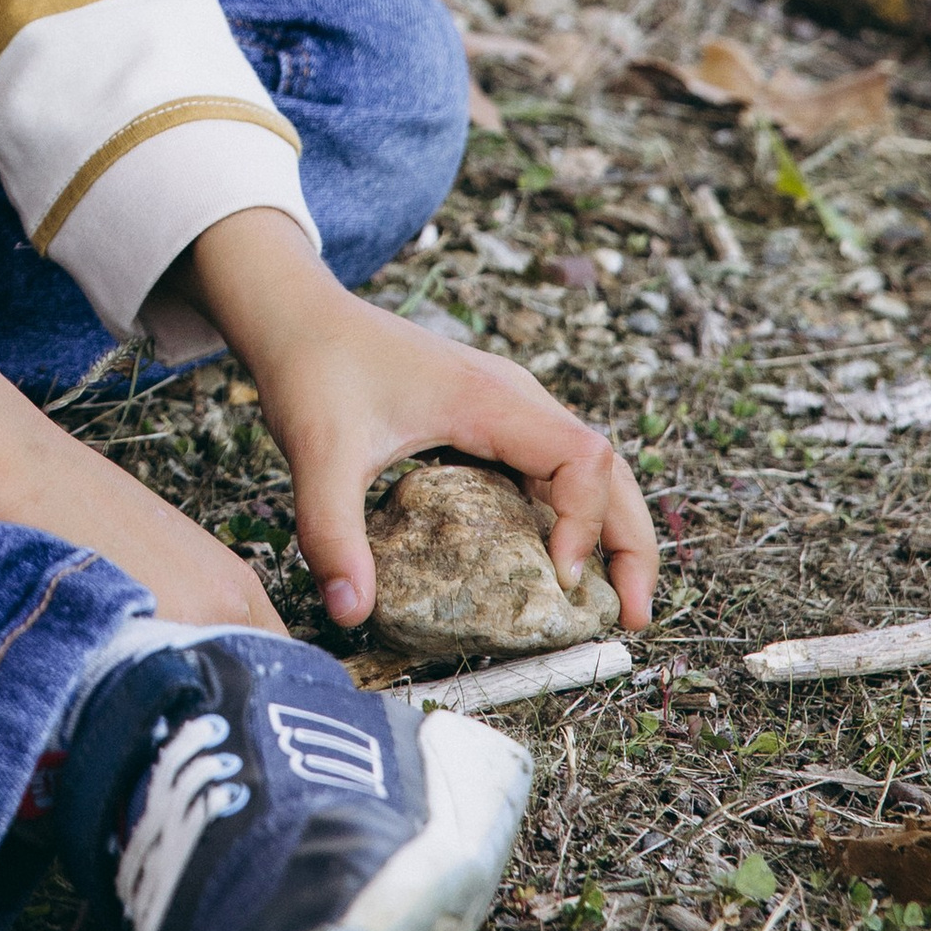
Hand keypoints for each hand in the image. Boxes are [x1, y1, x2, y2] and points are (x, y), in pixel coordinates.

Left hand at [170, 210, 657, 636]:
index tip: (559, 579)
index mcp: (489, 399)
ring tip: (613, 602)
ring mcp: (507, 404)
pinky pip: (553, 467)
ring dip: (609, 528)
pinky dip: (572, 514)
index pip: (582, 458)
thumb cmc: (313, 370)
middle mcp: (514, 397)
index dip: (587, 522)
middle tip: (633, 617)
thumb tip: (348, 612)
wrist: (297, 313)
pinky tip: (556, 563)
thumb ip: (330, 531)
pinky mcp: (490, 417)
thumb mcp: (317, 454)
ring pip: (589, 467)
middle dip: (630, 541)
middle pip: (608, 466)